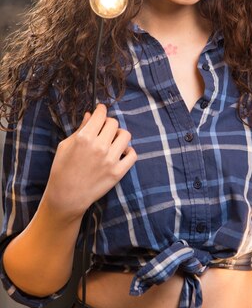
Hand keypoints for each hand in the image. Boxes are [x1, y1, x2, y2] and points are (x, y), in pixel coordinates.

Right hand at [44, 103, 136, 219]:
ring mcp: (110, 160)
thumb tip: (90, 115)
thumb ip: (80, 129)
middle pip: (114, 123)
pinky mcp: (118, 172)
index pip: (100, 115)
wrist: (67, 197)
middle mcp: (99, 147)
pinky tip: (120, 152)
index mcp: (84, 138)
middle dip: (108, 123)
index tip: (101, 110)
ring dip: (119, 135)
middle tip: (103, 129)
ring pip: (125, 135)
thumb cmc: (62, 170)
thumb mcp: (65, 146)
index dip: (101, 110)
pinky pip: (132, 154)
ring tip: (112, 140)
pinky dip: (128, 151)